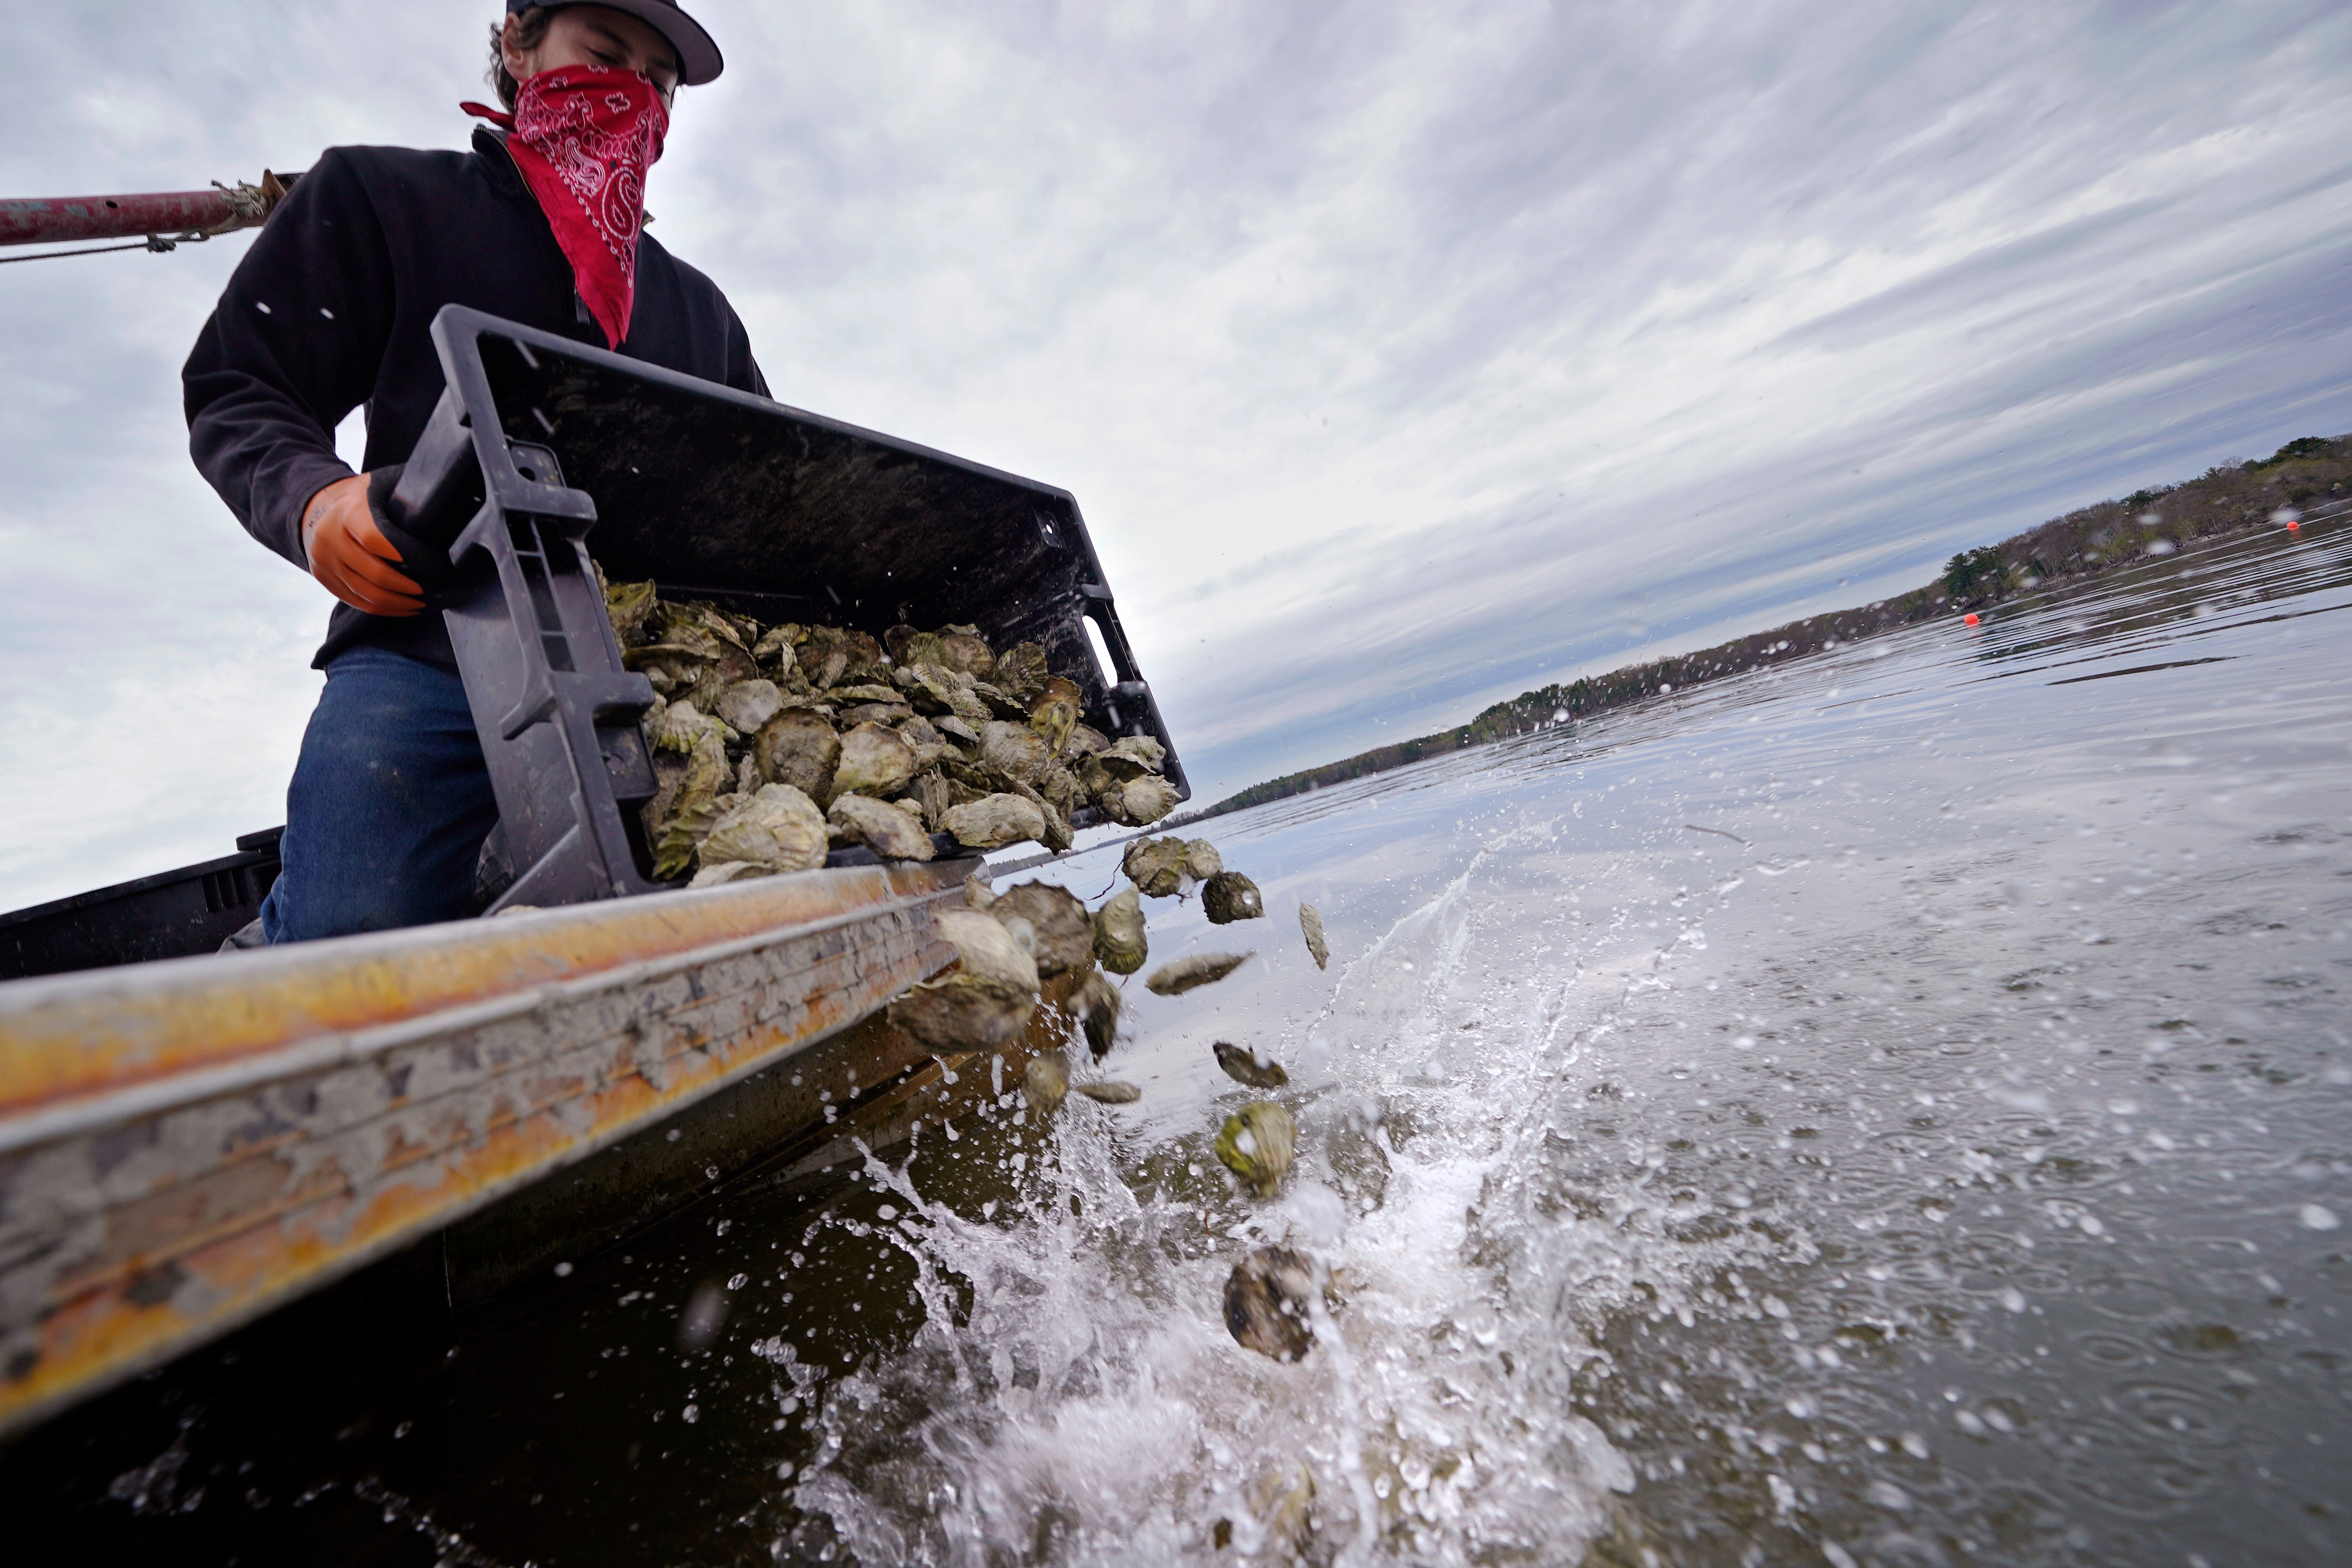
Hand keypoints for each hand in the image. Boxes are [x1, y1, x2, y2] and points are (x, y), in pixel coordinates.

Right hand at [302, 473, 422, 615]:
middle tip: (432, 591)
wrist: (317, 506)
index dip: (406, 555)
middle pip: (374, 573)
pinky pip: (357, 602)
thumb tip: (442, 508)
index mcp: (346, 512)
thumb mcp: (379, 485)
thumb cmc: (361, 497)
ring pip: (366, 594)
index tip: (433, 566)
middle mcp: (329, 537)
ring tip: (423, 603)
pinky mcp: (324, 578)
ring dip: (399, 603)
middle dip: (408, 587)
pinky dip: (384, 609)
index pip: (375, 539)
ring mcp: (323, 561)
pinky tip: (404, 608)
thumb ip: (404, 497)